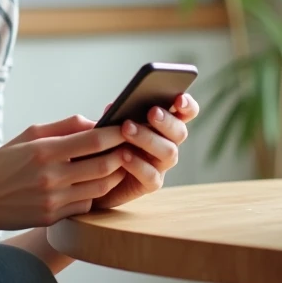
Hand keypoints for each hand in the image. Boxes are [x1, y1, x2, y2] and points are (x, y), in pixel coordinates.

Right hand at [0, 115, 128, 231]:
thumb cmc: (2, 163)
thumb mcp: (27, 136)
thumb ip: (63, 127)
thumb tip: (94, 122)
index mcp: (44, 151)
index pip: (93, 140)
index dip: (116, 133)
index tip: (127, 126)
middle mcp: (51, 177)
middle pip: (104, 165)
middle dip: (123, 154)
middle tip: (131, 146)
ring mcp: (53, 200)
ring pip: (101, 187)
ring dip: (115, 175)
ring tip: (118, 164)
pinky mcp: (53, 217)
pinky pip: (86, 204)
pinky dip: (95, 193)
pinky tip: (94, 183)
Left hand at [93, 93, 199, 209]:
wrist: (95, 178)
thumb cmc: (106, 145)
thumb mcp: (109, 125)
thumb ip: (116, 115)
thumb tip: (114, 106)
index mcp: (163, 125)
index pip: (185, 113)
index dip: (187, 105)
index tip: (179, 98)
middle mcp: (168, 144)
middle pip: (180, 132)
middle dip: (167, 121)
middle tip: (152, 112)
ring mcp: (161, 165)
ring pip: (169, 152)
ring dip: (148, 138)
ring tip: (127, 129)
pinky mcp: (151, 184)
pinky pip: (151, 175)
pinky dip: (138, 164)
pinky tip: (123, 154)